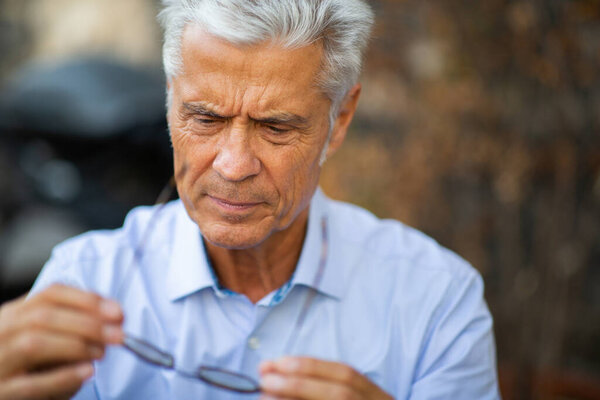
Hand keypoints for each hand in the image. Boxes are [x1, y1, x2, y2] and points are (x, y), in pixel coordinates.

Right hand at [0, 284, 123, 399]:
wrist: (8, 393)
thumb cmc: (31, 366)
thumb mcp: (50, 339)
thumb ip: (75, 325)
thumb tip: (114, 320)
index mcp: (14, 314)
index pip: (51, 294)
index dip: (88, 300)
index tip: (117, 312)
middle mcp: (1, 333)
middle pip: (43, 316)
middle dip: (88, 323)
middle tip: (118, 334)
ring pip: (34, 344)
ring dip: (77, 346)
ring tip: (101, 353)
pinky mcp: (1, 393)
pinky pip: (30, 384)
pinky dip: (63, 377)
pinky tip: (87, 372)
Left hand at [259, 357, 392, 399]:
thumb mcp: (357, 399)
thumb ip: (324, 389)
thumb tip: (278, 376)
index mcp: (378, 396)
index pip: (346, 374)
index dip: (310, 366)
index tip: (276, 362)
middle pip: (340, 394)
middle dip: (299, 383)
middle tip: (265, 378)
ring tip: (265, 398)